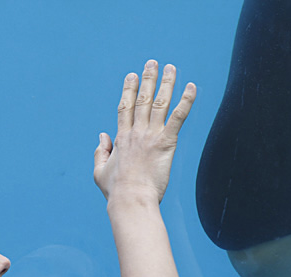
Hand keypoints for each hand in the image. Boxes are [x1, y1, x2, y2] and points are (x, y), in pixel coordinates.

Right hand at [94, 59, 195, 203]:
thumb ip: (100, 152)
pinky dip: (186, 100)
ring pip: (159, 102)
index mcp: (121, 138)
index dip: (128, 89)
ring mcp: (151, 136)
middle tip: (152, 63)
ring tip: (171, 67)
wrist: (131, 200)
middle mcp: (135, 132)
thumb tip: (102, 136)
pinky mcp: (166, 143)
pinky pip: (178, 117)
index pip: (124, 107)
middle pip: (142, 99)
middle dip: (148, 79)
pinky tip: (191, 87)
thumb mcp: (99, 171)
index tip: (131, 76)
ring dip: (166, 83)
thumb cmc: (116, 191)